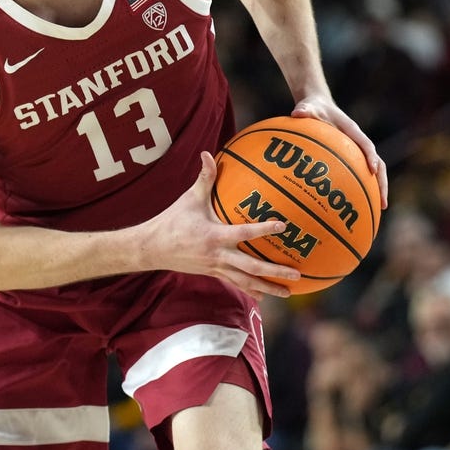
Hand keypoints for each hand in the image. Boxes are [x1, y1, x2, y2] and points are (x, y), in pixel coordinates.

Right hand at [146, 152, 300, 297]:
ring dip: (268, 287)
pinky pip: (235, 284)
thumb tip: (208, 153)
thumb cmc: (172, 221)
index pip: (243, 233)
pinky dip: (250, 290)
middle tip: (296, 273)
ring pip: (246, 281)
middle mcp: (218, 255)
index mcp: (214, 235)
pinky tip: (264, 296)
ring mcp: (216, 267)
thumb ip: (204, 178)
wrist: (152, 248)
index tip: (283, 226)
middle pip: (251, 267)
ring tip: (288, 291)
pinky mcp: (213, 273)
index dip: (263, 229)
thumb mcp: (189, 199)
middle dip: (275, 271)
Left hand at [292, 98, 388, 208]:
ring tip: (381, 209)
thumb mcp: (307, 107)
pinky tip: (358, 205)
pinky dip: (363, 188)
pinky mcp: (351, 157)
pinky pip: (360, 174)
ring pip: (374, 171)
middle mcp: (358, 142)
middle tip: (383, 203)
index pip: (365, 144)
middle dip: (382, 183)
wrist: (318, 105)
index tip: (372, 169)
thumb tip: (298, 114)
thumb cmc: (312, 108)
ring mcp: (356, 151)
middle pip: (378, 164)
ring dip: (378, 189)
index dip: (370, 156)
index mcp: (351, 130)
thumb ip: (304, 110)